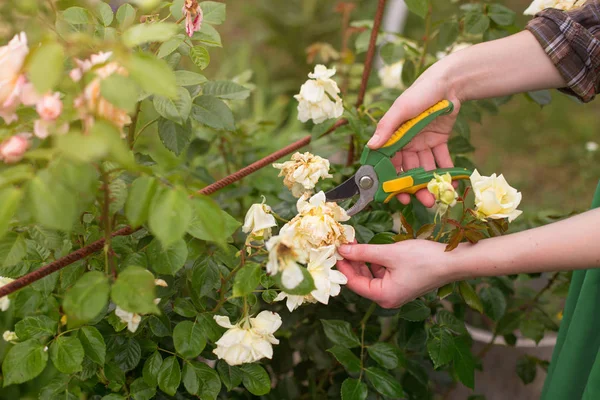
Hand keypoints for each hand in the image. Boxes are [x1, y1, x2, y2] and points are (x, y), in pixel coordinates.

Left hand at [337, 240, 455, 308]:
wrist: (453, 262)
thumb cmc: (424, 259)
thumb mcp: (389, 253)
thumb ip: (363, 252)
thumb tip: (342, 250)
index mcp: (383, 296)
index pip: (354, 283)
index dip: (342, 266)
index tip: (334, 251)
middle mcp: (388, 298)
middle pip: (361, 281)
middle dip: (352, 262)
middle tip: (344, 244)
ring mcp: (395, 292)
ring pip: (371, 276)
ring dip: (363, 261)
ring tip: (355, 243)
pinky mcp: (402, 284)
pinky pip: (382, 274)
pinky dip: (375, 262)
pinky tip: (371, 249)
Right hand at [368, 64, 460, 206]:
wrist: (449, 82)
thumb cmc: (420, 92)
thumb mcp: (402, 108)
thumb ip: (386, 127)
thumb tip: (371, 146)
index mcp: (393, 136)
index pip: (388, 163)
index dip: (390, 180)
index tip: (395, 195)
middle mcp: (405, 142)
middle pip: (407, 170)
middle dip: (413, 187)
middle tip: (421, 202)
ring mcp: (422, 143)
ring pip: (424, 169)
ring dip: (429, 184)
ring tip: (436, 199)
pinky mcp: (439, 141)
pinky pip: (442, 161)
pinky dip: (447, 173)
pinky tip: (452, 186)